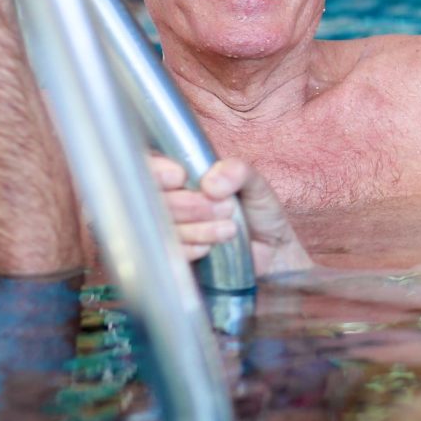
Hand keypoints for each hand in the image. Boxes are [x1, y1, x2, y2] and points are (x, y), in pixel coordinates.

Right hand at [148, 154, 313, 275]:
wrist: (270, 252)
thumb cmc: (259, 211)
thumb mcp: (255, 184)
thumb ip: (238, 172)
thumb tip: (211, 182)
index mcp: (185, 174)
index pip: (151, 165)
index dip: (158, 171)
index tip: (179, 177)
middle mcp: (171, 199)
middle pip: (154, 199)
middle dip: (189, 205)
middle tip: (225, 208)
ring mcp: (168, 228)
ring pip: (161, 227)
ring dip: (196, 229)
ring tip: (229, 228)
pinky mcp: (172, 255)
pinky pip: (167, 252)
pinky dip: (190, 248)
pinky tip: (210, 247)